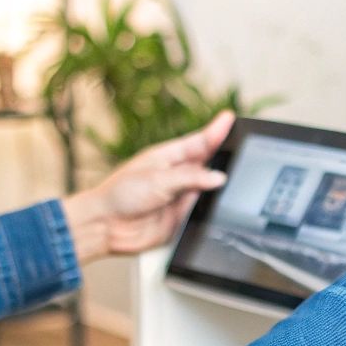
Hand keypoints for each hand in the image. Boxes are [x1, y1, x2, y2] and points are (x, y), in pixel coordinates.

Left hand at [61, 111, 233, 261]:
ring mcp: (181, 197)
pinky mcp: (182, 219)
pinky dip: (210, 213)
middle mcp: (178, 176)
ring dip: (217, 192)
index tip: (230, 119)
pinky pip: (204, 215)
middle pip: (210, 166)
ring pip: (210, 192)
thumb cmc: (120, 195)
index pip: (199, 141)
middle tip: (239, 157)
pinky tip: (213, 211)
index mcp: (169, 156)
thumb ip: (189, 177)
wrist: (106, 226)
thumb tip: (218, 177)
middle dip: (225, 163)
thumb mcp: (157, 179)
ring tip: (224, 188)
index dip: (216, 131)